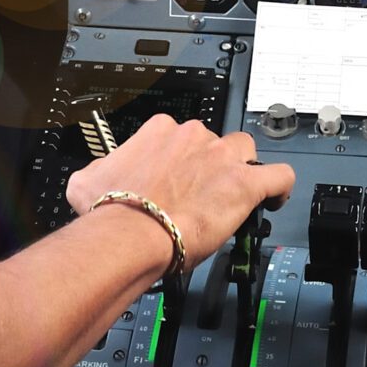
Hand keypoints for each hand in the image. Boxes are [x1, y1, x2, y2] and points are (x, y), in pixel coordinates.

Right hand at [67, 115, 294, 267]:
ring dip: (243, 170)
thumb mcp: (87, 180)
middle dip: (211, 164)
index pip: (178, 136)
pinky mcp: (244, 184)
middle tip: (202, 193)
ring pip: (246, 152)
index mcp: (158, 131)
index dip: (180, 160)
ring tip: (235, 194)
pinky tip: (272, 200)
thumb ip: (100, 169)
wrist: (127, 234)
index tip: (177, 180)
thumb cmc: (110, 213)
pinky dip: (279, 188)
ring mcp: (221, 158)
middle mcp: (192, 137)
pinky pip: (278, 176)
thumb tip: (95, 176)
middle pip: (214, 142)